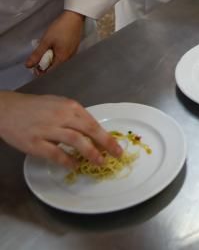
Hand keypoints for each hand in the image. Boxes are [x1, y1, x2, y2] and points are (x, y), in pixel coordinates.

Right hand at [0, 92, 122, 167]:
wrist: (8, 109)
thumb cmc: (35, 107)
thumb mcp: (58, 104)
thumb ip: (73, 116)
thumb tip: (90, 132)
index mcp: (69, 106)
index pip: (93, 123)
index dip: (106, 136)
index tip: (116, 147)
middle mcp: (62, 116)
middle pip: (89, 131)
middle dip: (105, 144)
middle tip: (116, 155)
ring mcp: (48, 129)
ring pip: (76, 141)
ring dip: (90, 153)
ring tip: (100, 162)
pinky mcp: (35, 143)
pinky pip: (55, 154)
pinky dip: (67, 160)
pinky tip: (74, 165)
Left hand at [25, 10, 84, 72]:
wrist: (74, 16)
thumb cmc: (60, 28)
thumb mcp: (46, 41)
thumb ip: (37, 54)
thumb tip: (28, 66)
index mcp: (62, 58)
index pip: (50, 72)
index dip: (40, 71)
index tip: (34, 65)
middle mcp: (69, 58)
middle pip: (55, 67)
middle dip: (45, 64)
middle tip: (38, 55)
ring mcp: (73, 52)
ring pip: (59, 60)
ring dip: (51, 58)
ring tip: (46, 49)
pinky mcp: (74, 47)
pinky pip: (64, 55)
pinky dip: (57, 53)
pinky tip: (54, 46)